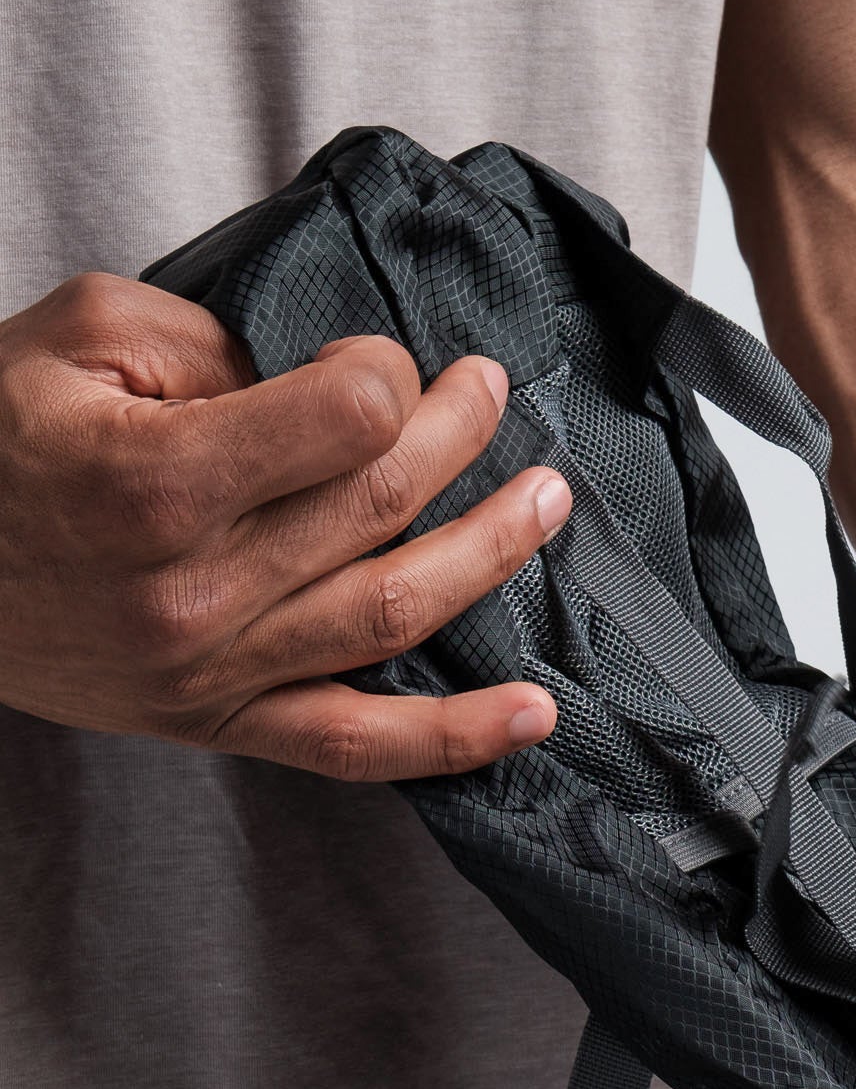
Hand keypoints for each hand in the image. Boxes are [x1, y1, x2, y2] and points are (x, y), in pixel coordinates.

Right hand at [0, 271, 566, 778]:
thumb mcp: (76, 342)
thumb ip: (208, 342)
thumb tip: (320, 380)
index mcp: (156, 481)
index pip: (345, 418)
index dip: (390, 373)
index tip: (388, 357)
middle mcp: (194, 588)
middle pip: (380, 505)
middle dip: (460, 438)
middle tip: (491, 396)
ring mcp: (213, 669)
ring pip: (392, 612)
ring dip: (489, 555)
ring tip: (546, 505)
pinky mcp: (220, 722)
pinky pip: (354, 746)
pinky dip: (453, 738)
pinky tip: (531, 713)